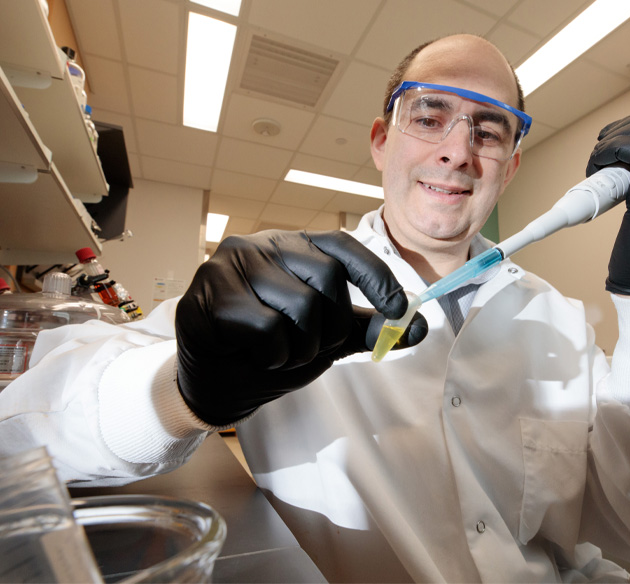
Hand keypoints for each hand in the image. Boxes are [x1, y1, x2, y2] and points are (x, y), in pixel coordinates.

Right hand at [176, 230, 427, 424]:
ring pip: (299, 305)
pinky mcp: (210, 291)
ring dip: (300, 347)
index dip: (376, 276)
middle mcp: (264, 244)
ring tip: (279, 355)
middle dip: (331, 328)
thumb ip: (368, 330)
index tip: (398, 309)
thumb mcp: (328, 340)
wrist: (217, 385)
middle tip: (309, 350)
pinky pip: (266, 327)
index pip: (343, 247)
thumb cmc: (272, 352)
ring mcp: (234, 263)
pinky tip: (254, 356)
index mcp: (295, 247)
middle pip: (326, 278)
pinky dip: (271, 355)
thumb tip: (420, 327)